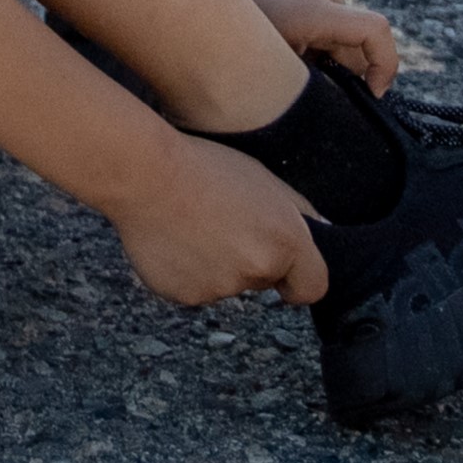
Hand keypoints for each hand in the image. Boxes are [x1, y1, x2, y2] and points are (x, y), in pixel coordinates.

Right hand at [104, 129, 332, 307]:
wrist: (143, 173)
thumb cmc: (201, 166)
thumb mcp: (261, 177)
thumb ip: (296, 211)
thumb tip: (319, 231)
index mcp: (286, 243)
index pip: (311, 288)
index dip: (295, 280)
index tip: (281, 274)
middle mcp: (259, 271)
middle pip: (261, 280)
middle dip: (244, 259)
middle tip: (215, 223)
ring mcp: (221, 288)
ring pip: (223, 284)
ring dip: (210, 264)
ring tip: (186, 227)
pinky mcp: (186, 295)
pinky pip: (190, 289)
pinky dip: (181, 271)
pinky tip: (168, 241)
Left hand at [234, 0, 396, 91]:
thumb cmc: (236, 37)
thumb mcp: (277, 65)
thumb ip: (320, 80)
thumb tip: (354, 97)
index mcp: (312, 9)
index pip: (375, 30)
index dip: (385, 65)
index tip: (372, 92)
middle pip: (361, 40)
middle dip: (349, 66)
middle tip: (312, 75)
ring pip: (351, 31)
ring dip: (336, 50)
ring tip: (298, 53)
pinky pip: (341, 15)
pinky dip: (329, 33)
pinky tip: (299, 37)